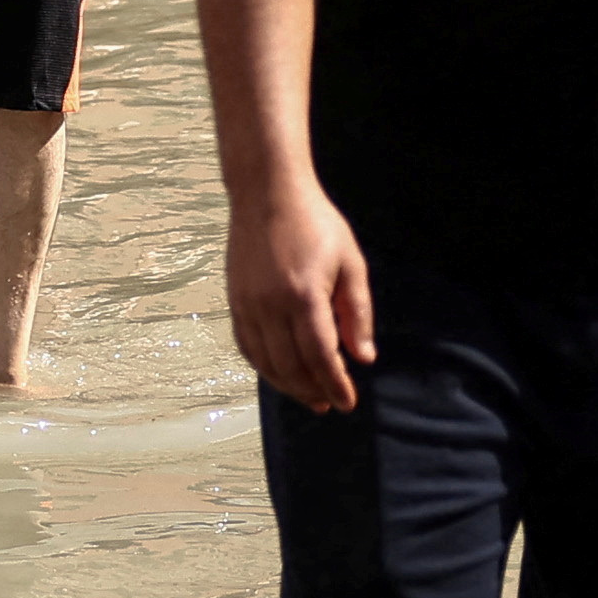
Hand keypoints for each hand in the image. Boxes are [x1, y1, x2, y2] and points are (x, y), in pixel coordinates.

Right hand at [227, 175, 376, 412]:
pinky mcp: (234, 300)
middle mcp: (270, 305)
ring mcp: (248, 304)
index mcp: (304, 295)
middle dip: (313, 391)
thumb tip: (363, 358)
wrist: (267, 193)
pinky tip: (278, 374)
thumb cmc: (316, 224)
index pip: (320, 356)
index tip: (348, 402)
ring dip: (288, 385)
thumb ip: (357, 313)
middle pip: (291, 365)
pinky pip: (246, 345)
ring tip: (308, 396)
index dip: (334, 384)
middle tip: (330, 404)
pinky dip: (262, 367)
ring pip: (265, 361)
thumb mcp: (350, 263)